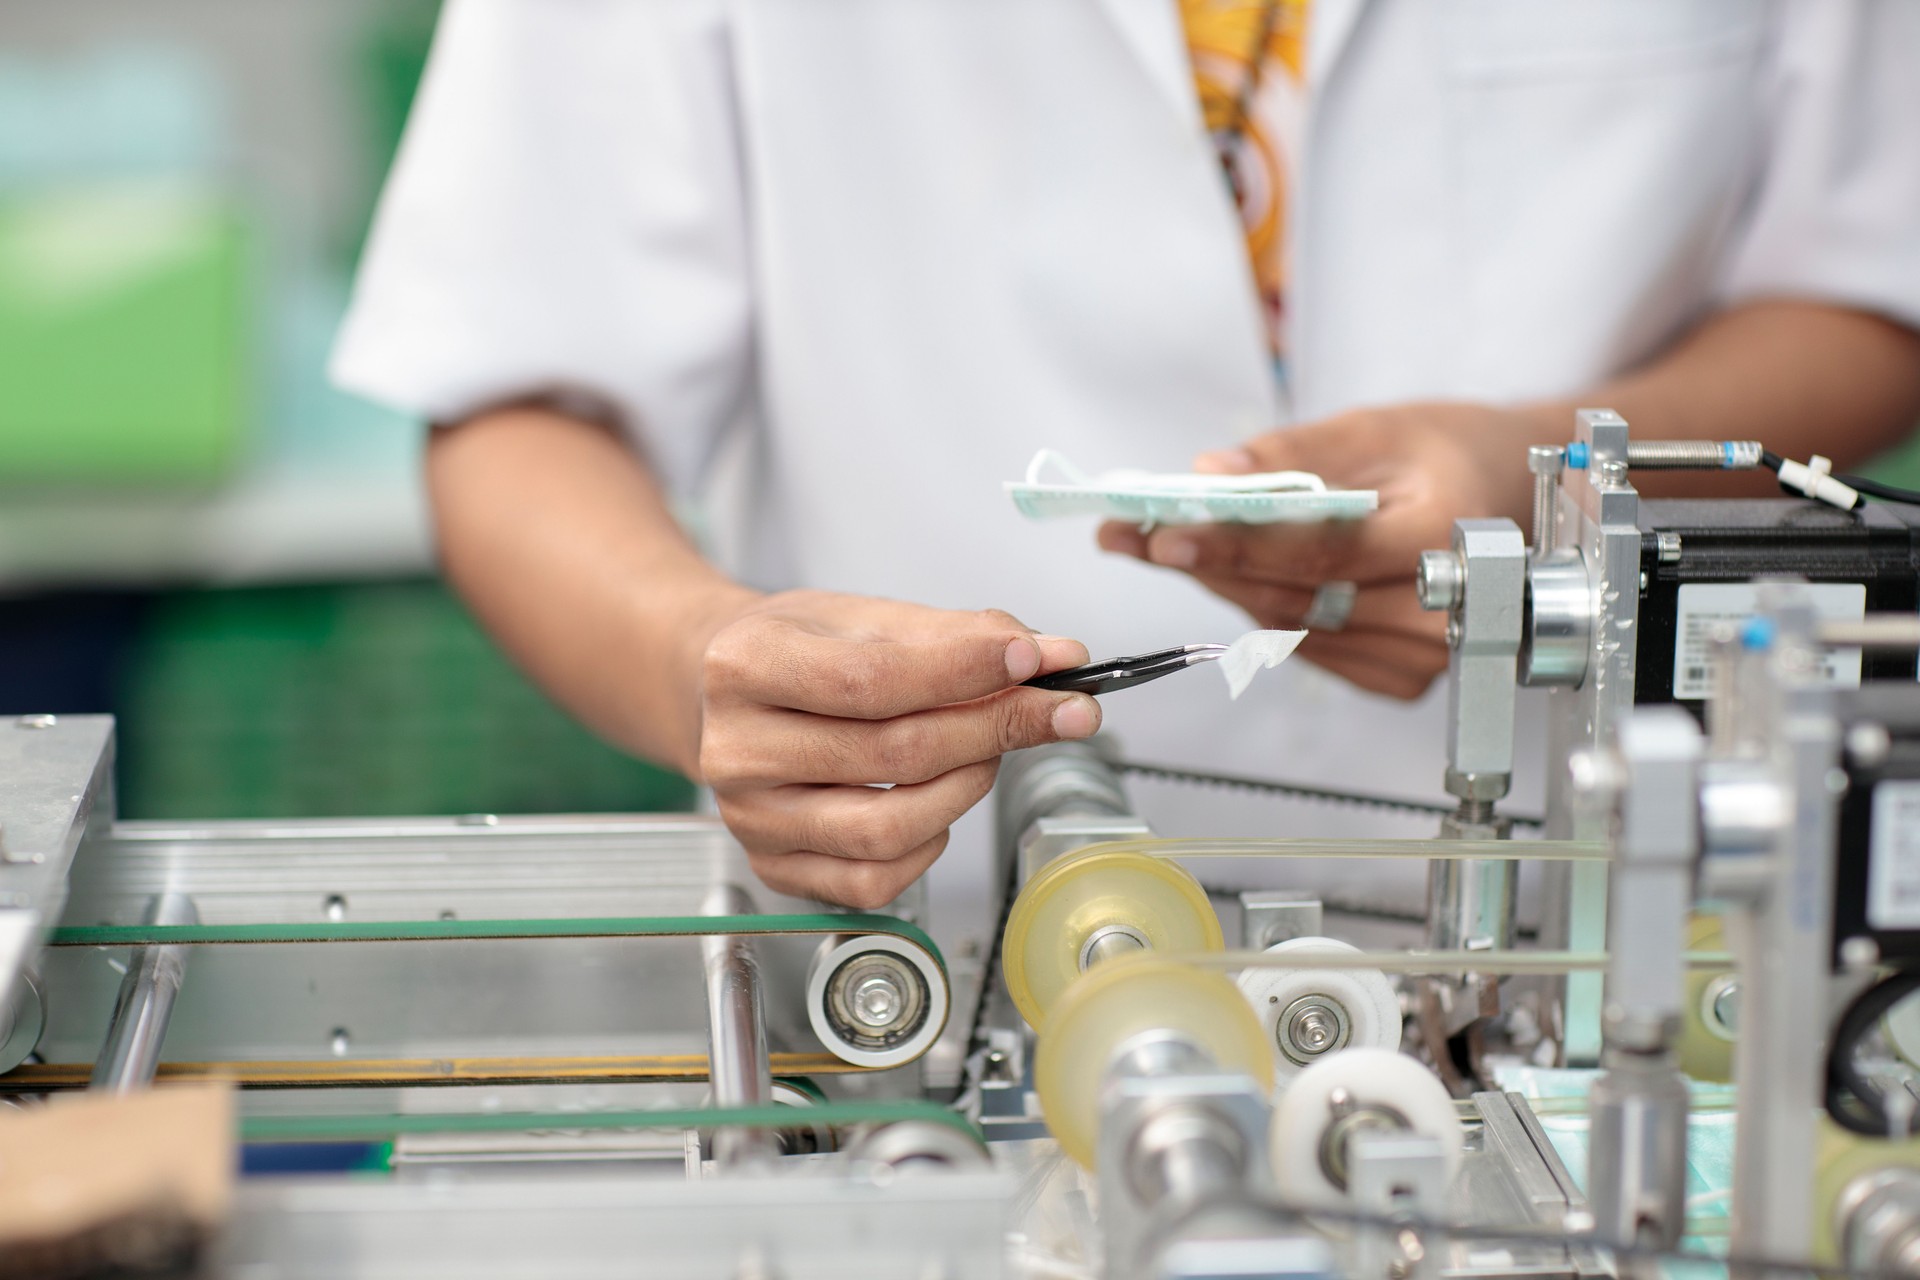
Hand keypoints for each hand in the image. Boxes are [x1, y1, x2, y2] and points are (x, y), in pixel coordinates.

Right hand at [696, 591, 1097, 907]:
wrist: (734, 690)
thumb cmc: (802, 649)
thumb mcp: (870, 616)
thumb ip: (962, 634)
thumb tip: (1055, 657)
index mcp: (746, 665)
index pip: (872, 680)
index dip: (963, 672)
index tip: (1031, 659)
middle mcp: (736, 749)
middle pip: (892, 755)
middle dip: (991, 730)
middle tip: (1050, 710)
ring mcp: (751, 818)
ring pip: (886, 830)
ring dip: (964, 790)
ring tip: (984, 752)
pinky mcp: (773, 867)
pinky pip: (872, 881)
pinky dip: (927, 846)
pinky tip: (935, 803)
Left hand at [1097, 403, 1548, 698]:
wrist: (1507, 495)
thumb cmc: (1446, 453)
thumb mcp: (1375, 428)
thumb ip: (1292, 454)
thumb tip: (1211, 475)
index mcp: (1443, 533)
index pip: (1321, 551)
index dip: (1235, 543)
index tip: (1165, 532)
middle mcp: (1441, 607)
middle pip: (1294, 596)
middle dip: (1205, 561)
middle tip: (1132, 533)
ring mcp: (1423, 654)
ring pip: (1291, 626)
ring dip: (1224, 585)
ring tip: (1168, 544)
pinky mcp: (1401, 678)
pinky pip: (1309, 646)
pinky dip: (1264, 608)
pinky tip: (1234, 574)